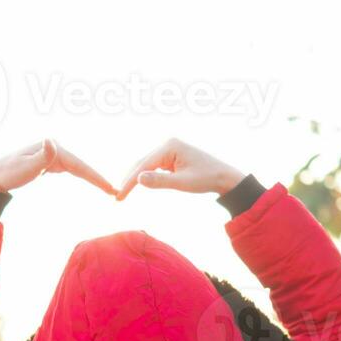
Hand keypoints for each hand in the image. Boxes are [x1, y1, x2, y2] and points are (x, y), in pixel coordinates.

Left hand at [0, 139, 115, 195]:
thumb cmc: (8, 174)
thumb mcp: (24, 168)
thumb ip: (40, 157)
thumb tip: (52, 142)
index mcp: (52, 148)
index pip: (79, 165)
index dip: (96, 178)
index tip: (110, 188)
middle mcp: (54, 147)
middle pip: (82, 166)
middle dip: (98, 178)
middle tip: (116, 191)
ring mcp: (53, 154)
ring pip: (78, 167)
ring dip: (93, 177)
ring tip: (108, 189)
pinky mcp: (50, 161)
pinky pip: (71, 169)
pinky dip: (83, 175)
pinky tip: (91, 181)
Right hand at [116, 139, 243, 200]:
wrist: (223, 177)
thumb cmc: (206, 179)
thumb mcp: (182, 183)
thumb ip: (160, 181)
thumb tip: (138, 179)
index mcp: (169, 146)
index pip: (144, 165)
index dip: (130, 182)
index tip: (120, 195)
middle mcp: (167, 144)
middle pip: (142, 163)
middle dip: (129, 179)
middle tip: (117, 196)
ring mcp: (169, 149)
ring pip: (146, 165)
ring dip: (135, 178)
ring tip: (123, 193)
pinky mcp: (171, 155)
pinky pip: (154, 166)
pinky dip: (146, 176)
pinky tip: (137, 185)